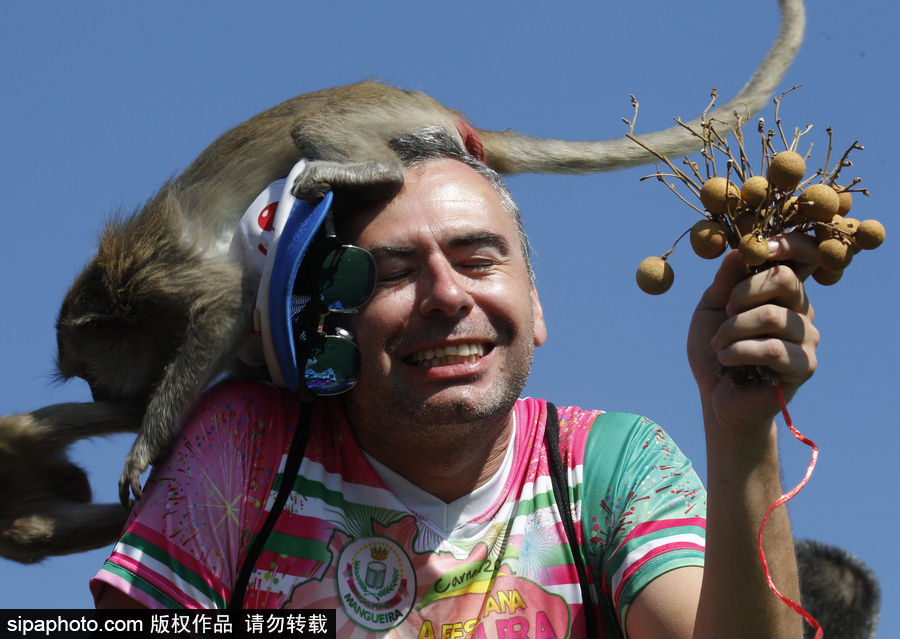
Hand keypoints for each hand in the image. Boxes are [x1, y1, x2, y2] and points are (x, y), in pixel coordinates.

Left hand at [687, 233, 819, 436]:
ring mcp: (807, 339)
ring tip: (718, 344)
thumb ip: (726, 280)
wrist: (717, 397)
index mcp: (783, 292)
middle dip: (743, 291)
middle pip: (784, 279)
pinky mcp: (803, 366)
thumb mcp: (712, 307)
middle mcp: (801, 311)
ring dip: (733, 328)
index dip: (785, 244)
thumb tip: (742, 249)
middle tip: (725, 311)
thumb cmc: (715, 348)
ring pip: (771, 316)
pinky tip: (726, 358)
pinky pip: (771, 349)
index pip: (802, 256)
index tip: (756, 248)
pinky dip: (739, 350)